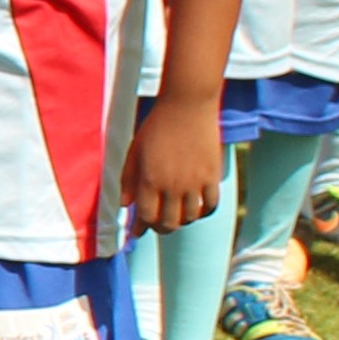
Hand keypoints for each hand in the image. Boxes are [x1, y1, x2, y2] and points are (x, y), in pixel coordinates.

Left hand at [125, 88, 229, 235]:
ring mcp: (195, 182)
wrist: (187, 107)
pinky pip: (210, 205)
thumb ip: (128, 180)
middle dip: (159, 228)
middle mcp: (173, 186)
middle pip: (168, 223)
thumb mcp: (134, 151)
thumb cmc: (156, 127)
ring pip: (189, 218)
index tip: (136, 232)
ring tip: (174, 216)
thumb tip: (125, 205)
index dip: (140, 227)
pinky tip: (195, 209)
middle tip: (156, 225)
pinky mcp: (213, 176)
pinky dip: (202, 212)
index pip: (146, 216)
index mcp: (150, 180)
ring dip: (180, 221)